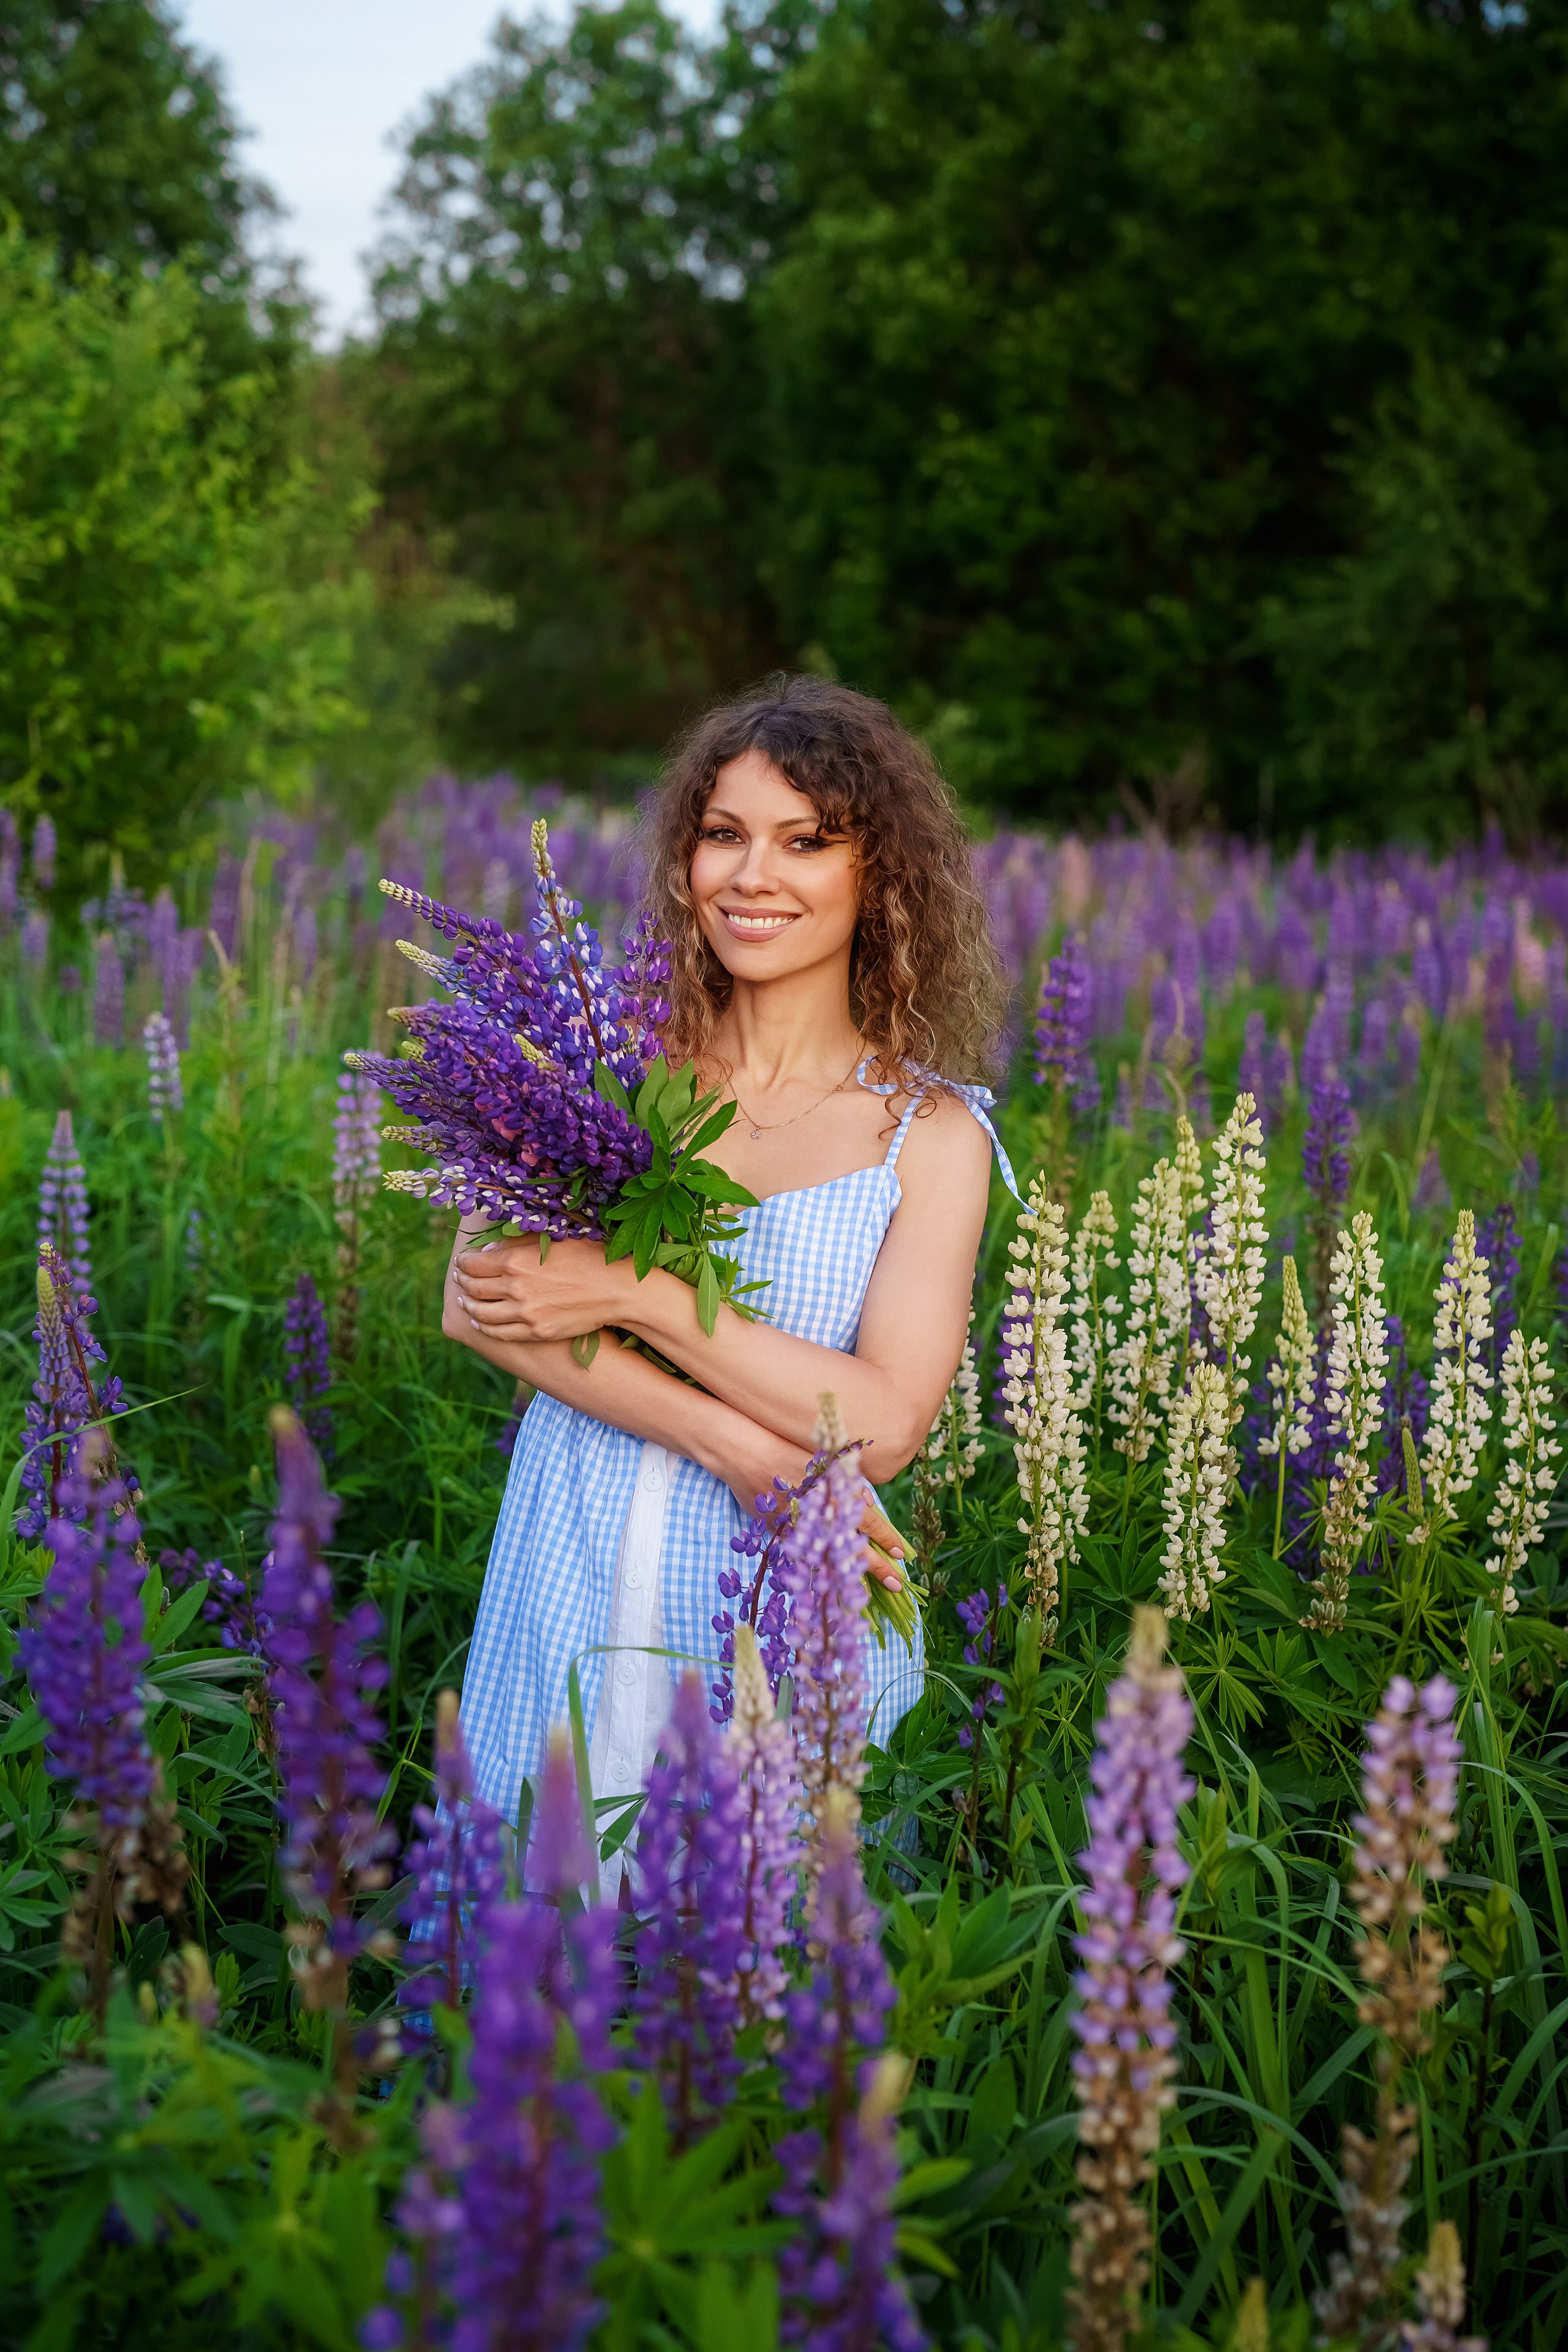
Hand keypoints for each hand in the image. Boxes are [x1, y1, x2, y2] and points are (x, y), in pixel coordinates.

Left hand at [452, 1235, 633, 1345]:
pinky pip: (499, 1332)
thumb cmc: (588, 1257)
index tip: (462, 1262)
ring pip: (482, 1313)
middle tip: (460, 1280)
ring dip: (469, 1307)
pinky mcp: (536, 1331)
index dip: (463, 1262)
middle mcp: (515, 1287)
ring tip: (466, 1303)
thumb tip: (490, 1250)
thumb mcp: (553, 1239)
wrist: (616, 1290)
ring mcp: (524, 1313)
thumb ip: (518, 1243)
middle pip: (473, 1288)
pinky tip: (481, 1323)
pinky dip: (485, 1327)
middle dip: (463, 1283)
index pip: (473, 1263)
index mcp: (515, 1260)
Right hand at [717, 1432, 909, 1592]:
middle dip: (877, 1568)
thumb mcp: (823, 1461)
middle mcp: (820, 1516)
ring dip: (850, 1576)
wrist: (745, 1454)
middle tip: (896, 1584)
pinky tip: (829, 1577)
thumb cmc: (787, 1451)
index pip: (869, 1522)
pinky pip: (803, 1554)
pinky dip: (817, 1565)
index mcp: (835, 1496)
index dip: (886, 1539)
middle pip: (854, 1548)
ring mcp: (799, 1529)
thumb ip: (847, 1481)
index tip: (902, 1555)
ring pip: (831, 1559)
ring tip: (869, 1593)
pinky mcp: (779, 1534)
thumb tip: (871, 1501)